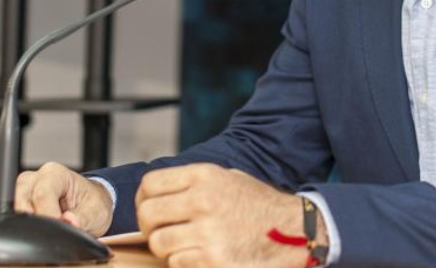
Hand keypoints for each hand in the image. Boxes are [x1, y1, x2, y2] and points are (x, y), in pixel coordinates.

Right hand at [14, 162, 113, 235]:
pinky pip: (13, 212)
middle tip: (50, 231)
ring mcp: (26, 189)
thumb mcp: (96, 211)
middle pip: (22, 198)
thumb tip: (70, 221)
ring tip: (46, 230)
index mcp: (57, 174)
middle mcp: (38, 178)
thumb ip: (83, 217)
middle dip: (35, 219)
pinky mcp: (21, 201)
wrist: (90, 206)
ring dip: (28, 221)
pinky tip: (37, 230)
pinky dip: (23, 223)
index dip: (48, 214)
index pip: (43, 193)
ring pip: (14, 205)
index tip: (58, 226)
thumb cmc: (93, 204)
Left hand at [135, 163, 323, 267]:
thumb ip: (193, 183)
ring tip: (183, 244)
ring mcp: (207, 233)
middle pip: (148, 215)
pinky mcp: (213, 261)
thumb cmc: (258, 205)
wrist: (293, 230)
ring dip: (166, 247)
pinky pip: (178, 263)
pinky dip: (184, 261)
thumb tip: (158, 194)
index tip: (147, 208)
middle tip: (158, 231)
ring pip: (159, 243)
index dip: (142, 199)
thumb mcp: (228, 178)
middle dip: (148, 226)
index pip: (150, 184)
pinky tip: (201, 255)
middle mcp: (203, 201)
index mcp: (204, 176)